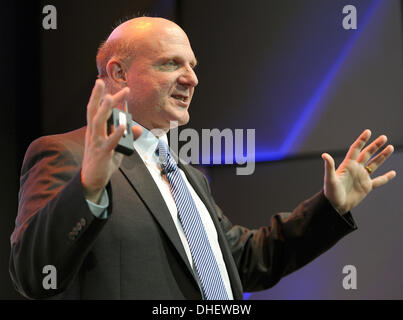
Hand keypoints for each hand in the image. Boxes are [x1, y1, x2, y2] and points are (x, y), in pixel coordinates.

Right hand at [81, 79, 141, 202]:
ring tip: (110, 97)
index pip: (98, 110)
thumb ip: (127, 137)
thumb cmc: (103, 163)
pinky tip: (123, 125)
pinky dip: (116, 133)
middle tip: (100, 81)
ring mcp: (97, 144)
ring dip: (104, 110)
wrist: (92, 182)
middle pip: (93, 111)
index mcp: (95, 131)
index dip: (106, 99)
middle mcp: (93, 134)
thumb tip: (138, 128)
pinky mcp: (103, 154)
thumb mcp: (117, 148)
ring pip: (98, 123)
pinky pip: (110, 142)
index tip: (119, 89)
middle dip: (98, 96)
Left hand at [322, 129, 395, 213]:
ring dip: (382, 156)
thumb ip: (329, 166)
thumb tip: (324, 155)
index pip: (356, 149)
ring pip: (374, 164)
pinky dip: (386, 177)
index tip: (368, 131)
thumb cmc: (330, 192)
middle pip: (367, 154)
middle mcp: (356, 169)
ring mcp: (362, 177)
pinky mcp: (366, 187)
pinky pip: (379, 181)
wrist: (335, 206)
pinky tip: (393, 173)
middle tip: (384, 137)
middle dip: (375, 145)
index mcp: (347, 165)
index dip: (362, 140)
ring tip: (390, 147)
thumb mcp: (330, 178)